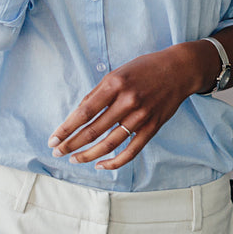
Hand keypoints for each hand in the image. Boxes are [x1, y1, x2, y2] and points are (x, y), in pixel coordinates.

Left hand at [48, 43, 213, 170]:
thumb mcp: (117, 73)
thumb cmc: (144, 68)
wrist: (179, 69)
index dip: (66, 129)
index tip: (53, 139)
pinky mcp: (152, 127)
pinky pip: (131, 151)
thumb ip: (97, 93)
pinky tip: (100, 165)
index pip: (84, 112)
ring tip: (75, 159)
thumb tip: (77, 116)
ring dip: (89, 155)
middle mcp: (127, 100)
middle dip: (72, 145)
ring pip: (109, 144)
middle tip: (57, 152)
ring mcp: (141, 116)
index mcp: (115, 84)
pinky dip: (115, 162)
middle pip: (93, 131)